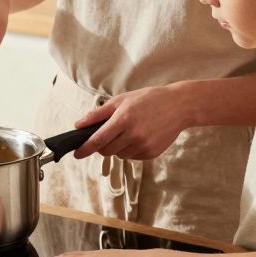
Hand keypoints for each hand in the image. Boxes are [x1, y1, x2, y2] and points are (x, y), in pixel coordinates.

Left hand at [71, 84, 190, 159]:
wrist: (179, 106)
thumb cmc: (148, 99)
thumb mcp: (121, 100)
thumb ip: (98, 114)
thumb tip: (78, 124)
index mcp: (124, 119)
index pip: (98, 140)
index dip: (85, 149)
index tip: (76, 154)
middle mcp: (134, 135)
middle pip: (106, 150)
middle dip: (102, 146)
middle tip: (108, 134)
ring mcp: (144, 145)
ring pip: (119, 155)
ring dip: (117, 147)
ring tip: (129, 131)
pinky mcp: (152, 153)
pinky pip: (132, 157)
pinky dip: (130, 149)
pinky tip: (140, 136)